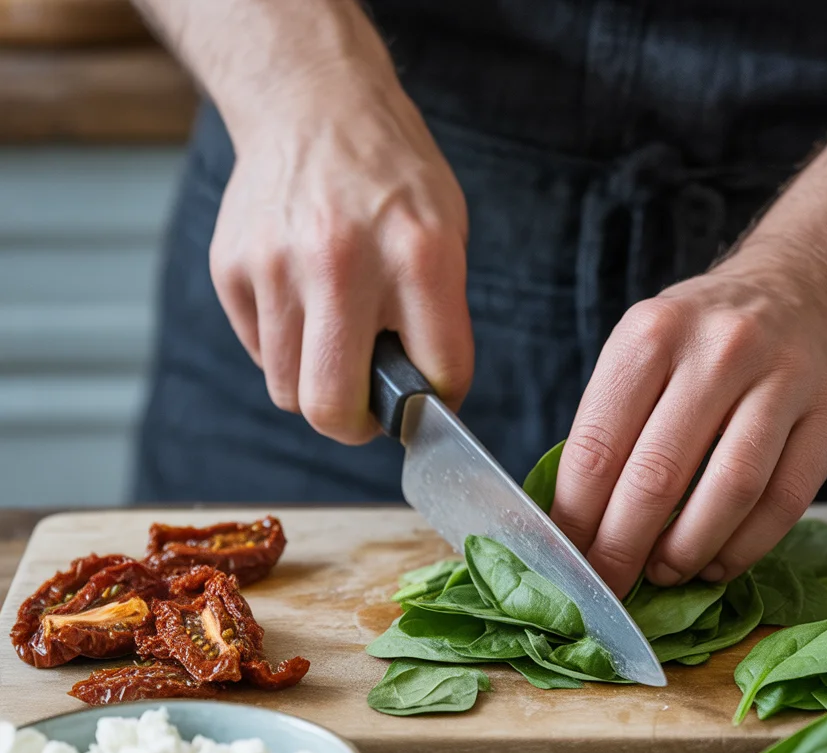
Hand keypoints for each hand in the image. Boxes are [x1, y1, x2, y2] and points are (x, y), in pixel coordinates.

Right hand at [209, 26, 471, 443]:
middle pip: (332, 408)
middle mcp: (342, 263)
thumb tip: (420, 398)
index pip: (435, 378)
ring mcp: (277, 266)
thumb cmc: (389, 175)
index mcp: (418, 256)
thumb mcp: (446, 231)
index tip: (425, 399)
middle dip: (354, 426)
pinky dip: (284, 347)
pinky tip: (301, 301)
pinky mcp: (232, 269)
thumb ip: (438, 315)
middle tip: (365, 408)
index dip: (435, 403)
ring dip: (316, 382)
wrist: (312, 103)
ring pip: (289, 391)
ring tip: (333, 339)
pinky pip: (260, 353)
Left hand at [550, 239, 826, 595]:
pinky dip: (745, 547)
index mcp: (652, 334)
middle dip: (622, 547)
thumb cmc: (707, 339)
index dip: (576, 516)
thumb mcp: (647, 350)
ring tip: (663, 575)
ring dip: (686, 551)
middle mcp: (719, 349)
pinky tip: (718, 564)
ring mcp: (785, 378)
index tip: (567, 558)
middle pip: (657, 474)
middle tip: (608, 586)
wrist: (812, 289)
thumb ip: (613, 423)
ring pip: (728, 491)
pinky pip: (785, 501)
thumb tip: (574, 522)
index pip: (598, 445)